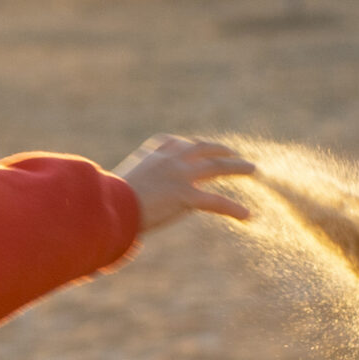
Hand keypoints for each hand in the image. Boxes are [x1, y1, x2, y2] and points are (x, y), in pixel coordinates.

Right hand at [114, 136, 255, 230]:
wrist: (108, 206)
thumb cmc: (106, 201)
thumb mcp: (117, 187)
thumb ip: (129, 187)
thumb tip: (120, 202)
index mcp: (151, 154)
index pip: (175, 143)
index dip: (189, 146)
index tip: (196, 147)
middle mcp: (169, 159)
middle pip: (202, 149)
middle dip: (219, 149)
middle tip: (232, 153)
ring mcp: (180, 175)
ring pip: (217, 166)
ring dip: (237, 167)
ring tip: (252, 169)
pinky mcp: (186, 195)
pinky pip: (216, 202)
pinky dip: (233, 209)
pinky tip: (247, 216)